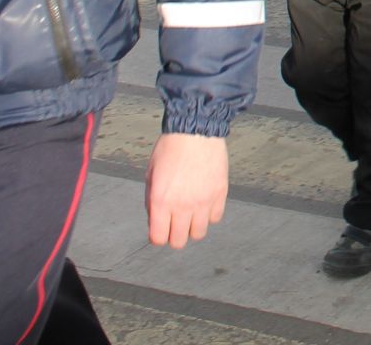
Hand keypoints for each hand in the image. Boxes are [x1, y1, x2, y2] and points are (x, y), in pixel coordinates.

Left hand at [146, 133, 228, 249]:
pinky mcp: (219, 194)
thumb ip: (152, 200)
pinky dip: (209, 214)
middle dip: (174, 235)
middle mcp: (182, 205)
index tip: (160, 230)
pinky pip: (215, 217)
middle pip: (178, 241)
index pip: (158, 238)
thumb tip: (156, 219)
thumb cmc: (171, 148)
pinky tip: (204, 203)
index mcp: (161, 200)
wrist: (195, 129)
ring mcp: (203, 201)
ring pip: (199, 233)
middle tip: (175, 224)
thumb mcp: (151, 175)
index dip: (157, 236)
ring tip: (191, 215)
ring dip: (193, 227)